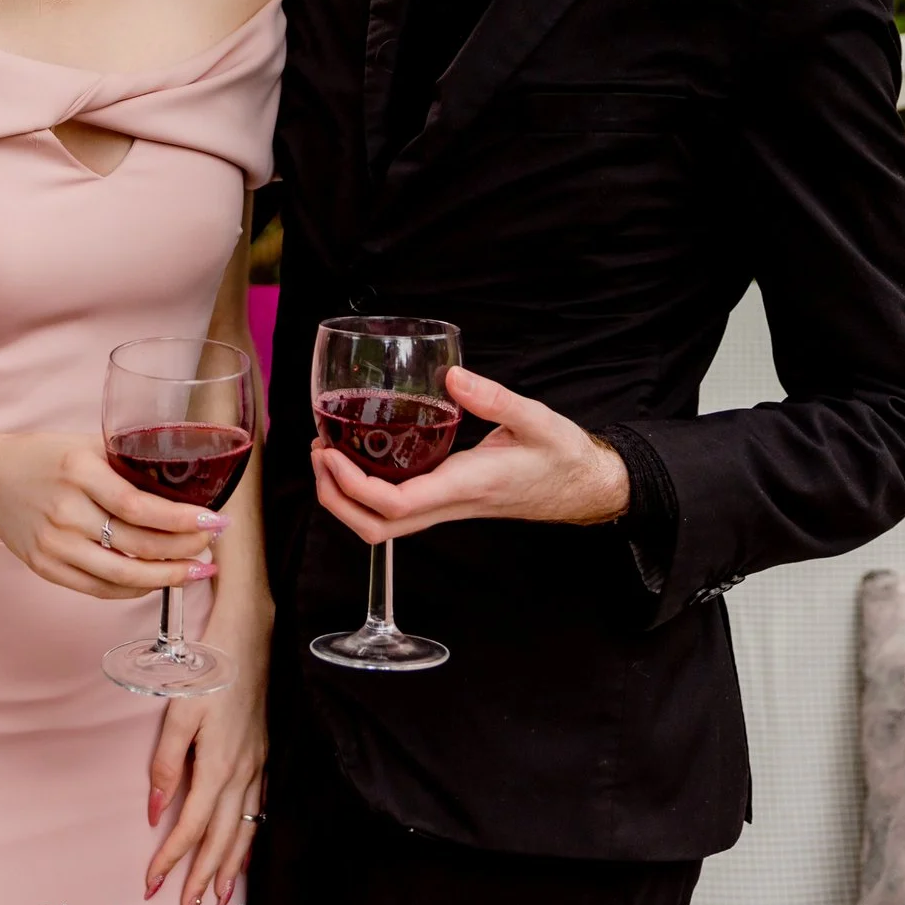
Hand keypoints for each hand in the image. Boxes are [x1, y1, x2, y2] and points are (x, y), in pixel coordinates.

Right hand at [0, 433, 221, 599]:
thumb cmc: (41, 457)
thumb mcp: (85, 445)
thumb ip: (127, 462)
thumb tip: (184, 485)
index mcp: (78, 471)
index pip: (140, 506)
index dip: (182, 520)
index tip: (214, 522)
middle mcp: (65, 511)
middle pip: (137, 545)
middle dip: (184, 550)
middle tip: (211, 547)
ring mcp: (54, 545)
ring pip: (123, 576)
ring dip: (167, 577)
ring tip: (196, 572)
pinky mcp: (46, 568)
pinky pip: (100, 589)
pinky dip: (134, 589)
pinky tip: (157, 580)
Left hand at [141, 631, 266, 904]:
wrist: (248, 638)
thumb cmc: (208, 668)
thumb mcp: (177, 711)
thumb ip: (165, 764)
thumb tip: (154, 811)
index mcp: (217, 764)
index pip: (191, 827)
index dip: (172, 858)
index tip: (153, 882)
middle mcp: (242, 772)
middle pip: (221, 840)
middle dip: (201, 878)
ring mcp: (257, 765)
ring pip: (243, 830)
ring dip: (228, 868)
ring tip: (215, 898)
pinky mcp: (264, 756)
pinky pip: (258, 809)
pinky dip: (249, 838)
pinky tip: (242, 850)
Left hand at [312, 366, 629, 544]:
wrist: (585, 485)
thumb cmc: (562, 455)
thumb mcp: (535, 418)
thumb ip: (494, 397)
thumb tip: (451, 375)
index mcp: (466, 486)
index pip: (396, 505)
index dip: (352, 486)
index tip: (329, 453)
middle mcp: (450, 504)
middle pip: (377, 529)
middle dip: (334, 499)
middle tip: (319, 453)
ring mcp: (447, 507)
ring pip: (383, 527)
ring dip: (345, 499)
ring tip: (329, 453)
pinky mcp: (448, 501)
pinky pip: (397, 511)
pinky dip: (365, 492)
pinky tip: (361, 456)